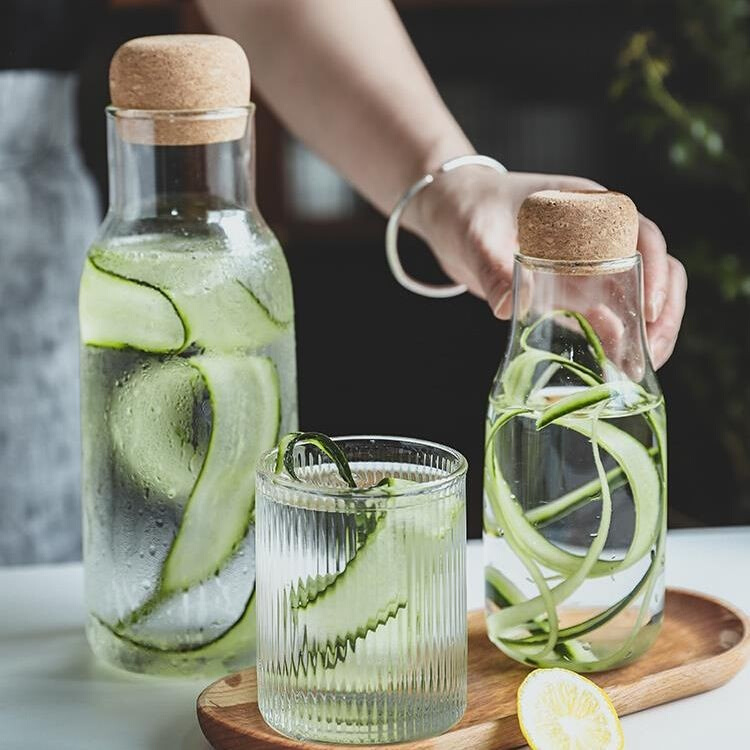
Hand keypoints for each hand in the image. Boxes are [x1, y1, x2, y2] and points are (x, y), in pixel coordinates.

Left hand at [407, 168, 686, 368]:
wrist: (452, 217)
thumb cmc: (468, 209)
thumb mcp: (475, 233)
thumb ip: (490, 264)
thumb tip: (505, 307)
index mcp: (585, 208)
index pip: (640, 232)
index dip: (655, 269)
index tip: (648, 308)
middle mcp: (596, 237)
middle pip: (653, 269)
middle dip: (663, 311)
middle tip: (653, 353)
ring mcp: (585, 267)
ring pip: (635, 297)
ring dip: (645, 333)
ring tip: (638, 371)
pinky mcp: (569, 294)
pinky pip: (604, 317)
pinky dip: (614, 342)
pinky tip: (611, 367)